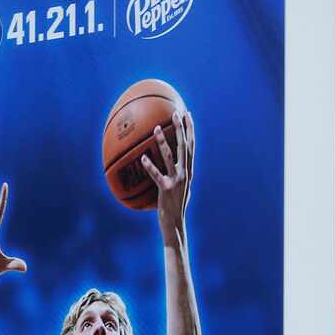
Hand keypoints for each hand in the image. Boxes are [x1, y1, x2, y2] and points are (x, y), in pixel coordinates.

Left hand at [140, 110, 194, 237]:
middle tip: (176, 113)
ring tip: (156, 128)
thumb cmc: (175, 204)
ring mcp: (176, 180)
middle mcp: (185, 172)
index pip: (191, 146)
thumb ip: (178, 173)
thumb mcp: (180, 186)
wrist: (175, 222)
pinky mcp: (166, 188)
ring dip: (163, 141)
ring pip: (170, 156)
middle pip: (185, 146)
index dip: (190, 130)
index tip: (188, 115)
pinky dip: (150, 166)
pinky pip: (156, 175)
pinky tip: (142, 158)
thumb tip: (172, 164)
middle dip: (181, 128)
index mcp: (188, 170)